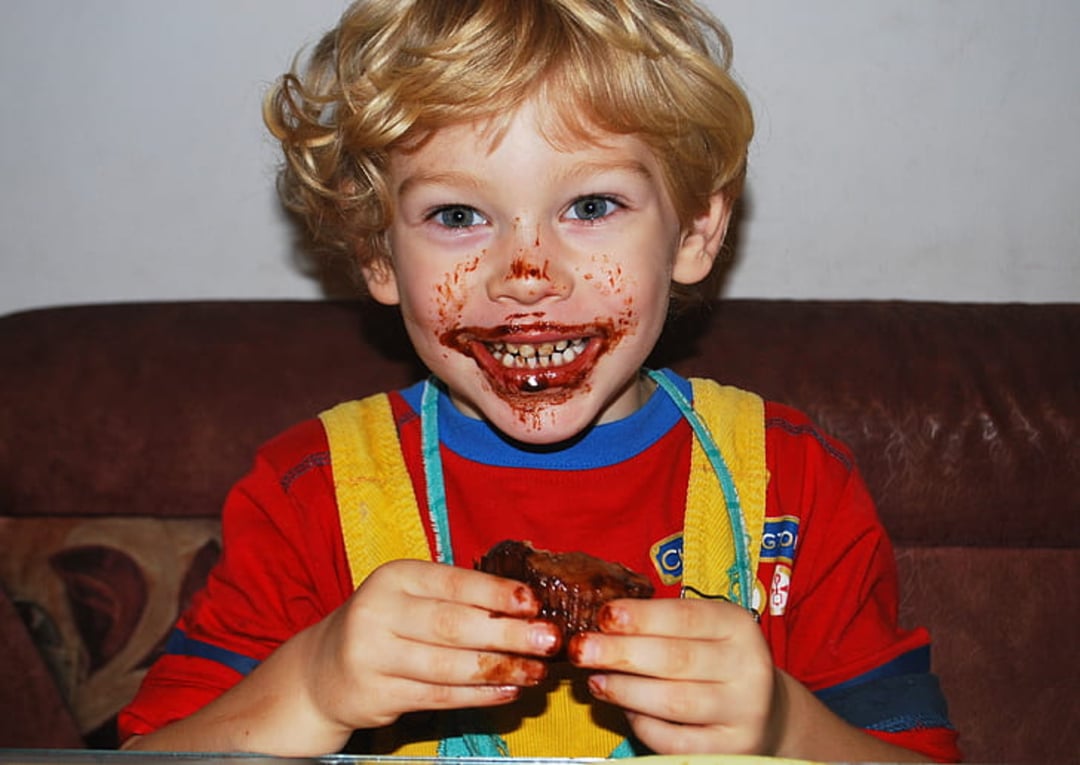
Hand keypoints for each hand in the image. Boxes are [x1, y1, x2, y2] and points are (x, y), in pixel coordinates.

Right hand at [301, 559, 561, 735]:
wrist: (323, 671)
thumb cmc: (385, 624)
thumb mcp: (410, 596)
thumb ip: (457, 598)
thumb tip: (524, 607)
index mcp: (394, 577)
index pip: (454, 583)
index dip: (497, 593)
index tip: (534, 603)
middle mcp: (379, 612)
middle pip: (455, 626)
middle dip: (508, 634)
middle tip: (548, 640)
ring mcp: (373, 656)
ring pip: (450, 667)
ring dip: (500, 670)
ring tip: (535, 671)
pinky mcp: (377, 694)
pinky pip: (440, 696)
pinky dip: (479, 695)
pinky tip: (507, 691)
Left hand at [567, 597, 779, 754]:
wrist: (764, 711)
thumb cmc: (716, 661)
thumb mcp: (703, 631)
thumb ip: (662, 626)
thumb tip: (602, 626)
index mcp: (738, 626)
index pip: (685, 616)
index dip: (642, 617)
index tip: (605, 615)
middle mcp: (748, 667)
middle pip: (676, 659)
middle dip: (621, 653)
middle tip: (583, 649)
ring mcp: (743, 712)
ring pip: (673, 701)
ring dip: (625, 689)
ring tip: (595, 680)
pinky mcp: (730, 749)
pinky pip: (674, 739)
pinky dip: (642, 723)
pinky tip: (623, 708)